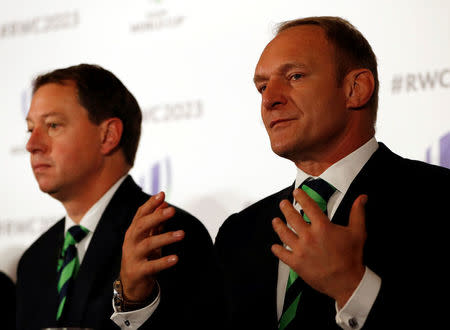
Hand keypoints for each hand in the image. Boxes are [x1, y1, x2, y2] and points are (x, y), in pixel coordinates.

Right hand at [120, 191, 184, 301]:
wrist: (131, 285)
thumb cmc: (142, 257)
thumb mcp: (148, 238)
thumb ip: (156, 221)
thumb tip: (164, 202)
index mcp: (133, 232)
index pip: (140, 214)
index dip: (150, 204)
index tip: (162, 194)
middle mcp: (131, 242)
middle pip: (141, 226)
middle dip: (156, 217)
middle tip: (172, 210)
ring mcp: (133, 257)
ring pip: (148, 244)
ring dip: (165, 238)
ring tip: (181, 234)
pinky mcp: (138, 272)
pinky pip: (151, 266)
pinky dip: (163, 262)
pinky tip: (175, 258)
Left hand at [271, 189, 367, 307]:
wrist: (347, 282)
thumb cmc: (351, 258)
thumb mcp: (357, 232)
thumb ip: (358, 213)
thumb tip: (362, 198)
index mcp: (322, 227)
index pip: (309, 206)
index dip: (302, 197)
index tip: (297, 192)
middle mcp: (309, 236)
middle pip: (292, 218)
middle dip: (286, 208)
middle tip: (283, 204)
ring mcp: (301, 250)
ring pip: (284, 234)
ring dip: (278, 226)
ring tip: (275, 221)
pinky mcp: (296, 263)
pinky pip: (282, 254)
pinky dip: (277, 250)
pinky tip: (275, 246)